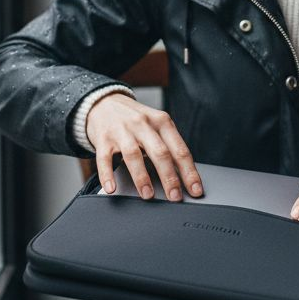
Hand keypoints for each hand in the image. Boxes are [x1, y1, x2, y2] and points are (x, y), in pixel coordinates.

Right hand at [85, 93, 202, 200]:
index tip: (195, 190)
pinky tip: (112, 188)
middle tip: (175, 197)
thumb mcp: (155, 124)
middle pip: (160, 152)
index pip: (179, 149)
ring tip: (148, 195)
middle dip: (169, 177)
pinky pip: (104, 158)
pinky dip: (108, 174)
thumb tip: (182, 177)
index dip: (189, 172)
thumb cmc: (134, 119)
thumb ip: (167, 145)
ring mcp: (122, 130)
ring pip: (134, 155)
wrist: (103, 102)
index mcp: (161, 121)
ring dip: (142, 177)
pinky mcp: (103, 138)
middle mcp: (143, 124)